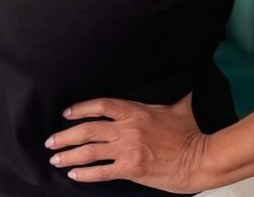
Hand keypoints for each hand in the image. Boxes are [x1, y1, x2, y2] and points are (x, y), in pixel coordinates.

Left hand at [45, 93, 213, 192]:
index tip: (65, 114)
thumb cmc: (191, 132)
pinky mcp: (132, 169)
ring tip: (55, 158)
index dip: (79, 109)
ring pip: (90, 151)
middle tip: (50, 141)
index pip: (99, 105)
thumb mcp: (177, 106)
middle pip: (88, 129)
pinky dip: (86, 174)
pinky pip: (102, 171)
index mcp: (134, 110)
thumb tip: (181, 78)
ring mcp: (128, 149)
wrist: (203, 159)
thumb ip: (170, 93)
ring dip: (69, 155)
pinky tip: (74, 175)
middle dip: (65, 135)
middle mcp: (127, 128)